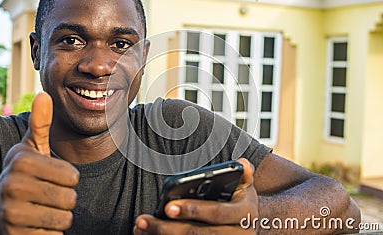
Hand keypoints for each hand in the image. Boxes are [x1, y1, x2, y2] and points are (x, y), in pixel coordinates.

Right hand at [0, 92, 78, 234]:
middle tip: (49, 195)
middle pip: (70, 198)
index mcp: (21, 162)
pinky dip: (52, 231)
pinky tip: (37, 223)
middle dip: (66, 198)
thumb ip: (41, 124)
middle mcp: (12, 186)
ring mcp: (11, 214)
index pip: (72, 176)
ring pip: (64, 219)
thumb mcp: (31, 148)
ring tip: (44, 208)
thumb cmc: (23, 174)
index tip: (53, 177)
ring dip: (60, 216)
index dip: (68, 178)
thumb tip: (44, 94)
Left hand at [133, 158, 257, 234]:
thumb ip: (242, 174)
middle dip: (168, 229)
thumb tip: (242, 164)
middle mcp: (239, 234)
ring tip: (141, 228)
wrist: (250, 224)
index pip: (216, 213)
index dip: (193, 210)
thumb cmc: (240, 201)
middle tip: (143, 221)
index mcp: (245, 214)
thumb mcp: (245, 186)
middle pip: (198, 234)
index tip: (169, 207)